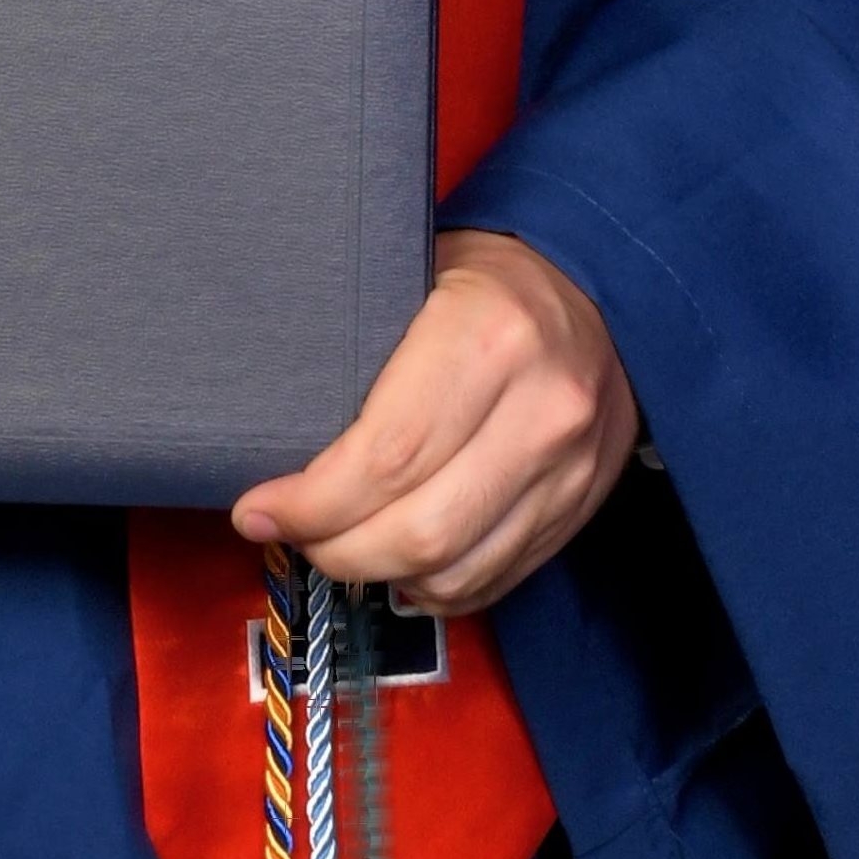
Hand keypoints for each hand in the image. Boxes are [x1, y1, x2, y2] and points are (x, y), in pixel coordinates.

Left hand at [230, 229, 638, 610]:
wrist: (599, 286)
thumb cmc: (487, 274)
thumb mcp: (415, 272)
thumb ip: (358, 346)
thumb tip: (271, 424)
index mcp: (490, 336)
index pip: (387, 456)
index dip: (313, 502)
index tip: (260, 510)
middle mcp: (541, 410)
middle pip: (421, 529)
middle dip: (338, 550)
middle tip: (294, 536)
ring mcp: (570, 468)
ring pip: (458, 568)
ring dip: (383, 575)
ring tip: (337, 549)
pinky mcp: (581, 504)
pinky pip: (497, 577)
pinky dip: (435, 587)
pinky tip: (397, 567)